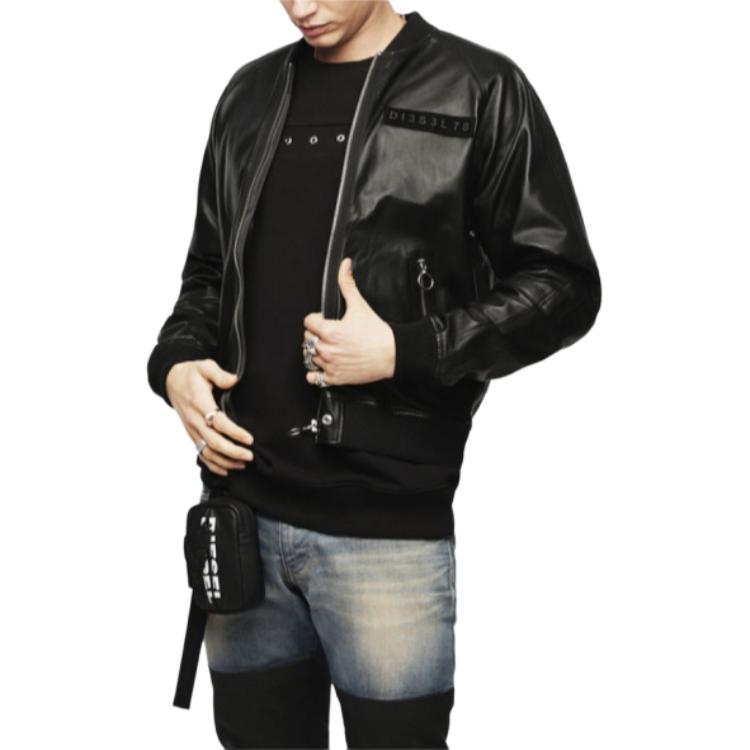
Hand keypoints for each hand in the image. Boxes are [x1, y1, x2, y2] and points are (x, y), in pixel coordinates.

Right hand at [166, 359, 255, 475]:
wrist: (172, 381)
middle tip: (249, 456)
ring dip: (225, 461)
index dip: (234, 432)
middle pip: (213, 442)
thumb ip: (220, 374)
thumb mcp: (205, 367)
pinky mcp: (191, 435)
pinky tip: (226, 470)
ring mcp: (192, 429)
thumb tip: (234, 380)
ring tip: (242, 464)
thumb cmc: (192, 374)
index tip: (249, 439)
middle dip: (232, 451)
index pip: (218, 422)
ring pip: (207, 451)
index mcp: (199, 403)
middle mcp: (194, 420)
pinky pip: (200, 453)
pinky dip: (213, 464)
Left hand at [302, 257, 395, 385]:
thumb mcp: (360, 305)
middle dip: (316, 335)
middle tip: (329, 335)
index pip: (308, 323)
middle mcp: (328, 349)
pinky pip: (314, 378)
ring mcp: (331, 365)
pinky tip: (324, 366)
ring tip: (330, 349)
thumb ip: (348, 284)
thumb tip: (344, 266)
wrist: (392, 353)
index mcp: (330, 331)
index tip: (324, 321)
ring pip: (310, 357)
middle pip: (307, 340)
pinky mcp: (336, 378)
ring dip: (317, 353)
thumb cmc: (377, 332)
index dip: (316, 319)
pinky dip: (316, 374)